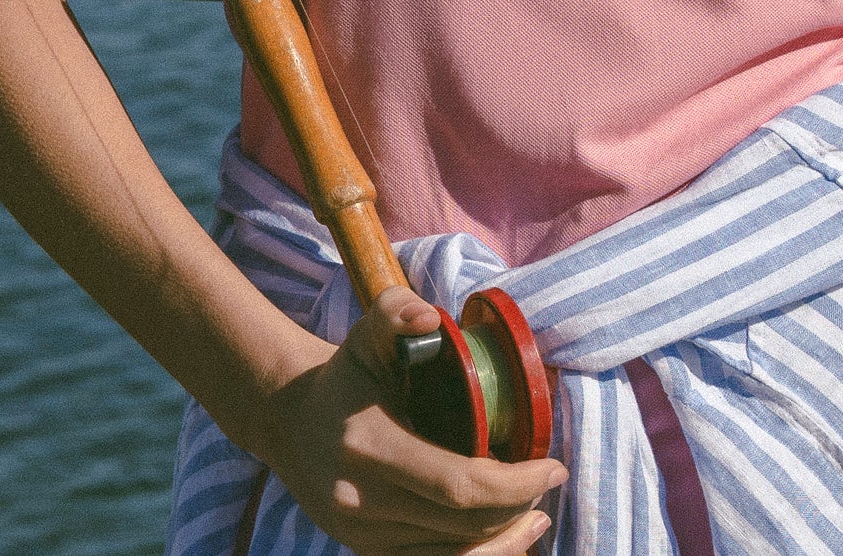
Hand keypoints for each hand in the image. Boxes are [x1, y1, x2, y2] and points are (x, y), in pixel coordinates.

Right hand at [259, 288, 563, 551]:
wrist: (289, 422)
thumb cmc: (346, 376)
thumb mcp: (367, 335)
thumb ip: (395, 311)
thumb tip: (430, 318)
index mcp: (369, 446)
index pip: (458, 485)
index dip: (515, 485)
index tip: (553, 466)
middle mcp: (362, 501)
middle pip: (462, 525)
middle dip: (516, 509)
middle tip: (549, 482)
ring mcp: (361, 535)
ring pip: (450, 555)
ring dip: (503, 541)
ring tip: (537, 516)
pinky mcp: (365, 552)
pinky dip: (474, 555)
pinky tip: (504, 538)